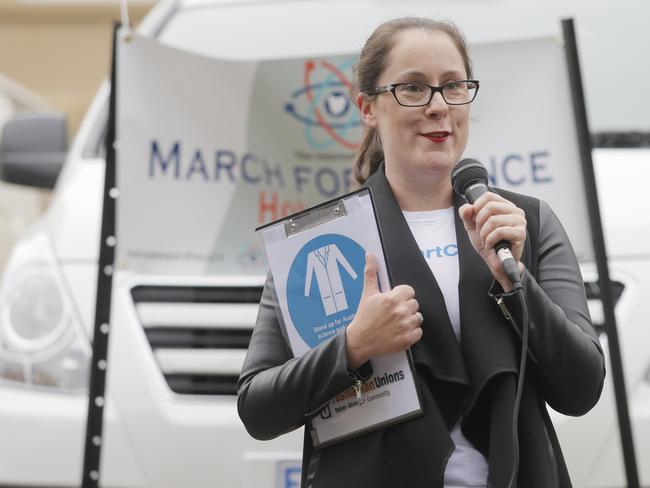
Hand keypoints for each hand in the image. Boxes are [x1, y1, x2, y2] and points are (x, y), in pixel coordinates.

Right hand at [345, 253, 422, 368]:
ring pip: (418, 317)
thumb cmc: (363, 318)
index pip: (409, 291)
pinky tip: (400, 331)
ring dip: (409, 319)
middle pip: (414, 303)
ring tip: (396, 323)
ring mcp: (405, 326)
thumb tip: (370, 255)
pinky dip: (411, 332)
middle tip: (392, 313)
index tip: (394, 302)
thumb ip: (371, 273)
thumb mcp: (367, 294)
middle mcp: (400, 311)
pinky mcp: (408, 339)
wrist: (359, 341)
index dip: (402, 296)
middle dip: (405, 307)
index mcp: (392, 298)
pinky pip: (419, 331)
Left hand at [458, 192, 526, 290]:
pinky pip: (499, 232)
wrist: (496, 263)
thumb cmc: (488, 243)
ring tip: (486, 241)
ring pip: (493, 220)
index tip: (475, 221)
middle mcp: (515, 211)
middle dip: (479, 223)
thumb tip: (467, 207)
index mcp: (505, 206)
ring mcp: (520, 221)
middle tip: (480, 234)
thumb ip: (467, 215)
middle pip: (489, 207)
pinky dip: (489, 241)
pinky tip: (491, 246)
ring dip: (484, 234)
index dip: (476, 208)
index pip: (488, 196)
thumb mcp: (473, 227)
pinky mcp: (521, 233)